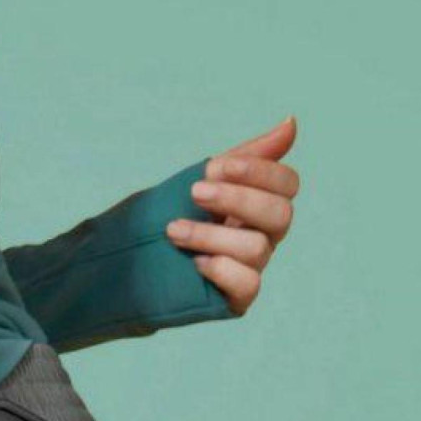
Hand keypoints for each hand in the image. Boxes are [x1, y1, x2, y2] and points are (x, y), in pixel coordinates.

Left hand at [166, 116, 299, 314]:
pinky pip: (248, 284)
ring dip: (211, 234)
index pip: (287, 183)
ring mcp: (251, 268)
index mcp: (260, 203)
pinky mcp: (236, 298)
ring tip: (173, 231)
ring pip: (257, 248)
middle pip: (281, 214)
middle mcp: (264, 236)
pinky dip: (221, 269)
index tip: (212, 168)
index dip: (258, 172)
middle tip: (194, 193)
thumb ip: (247, 155)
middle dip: (236, 199)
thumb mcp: (203, 179)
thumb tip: (292, 122)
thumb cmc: (170, 214)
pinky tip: (195, 262)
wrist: (128, 257)